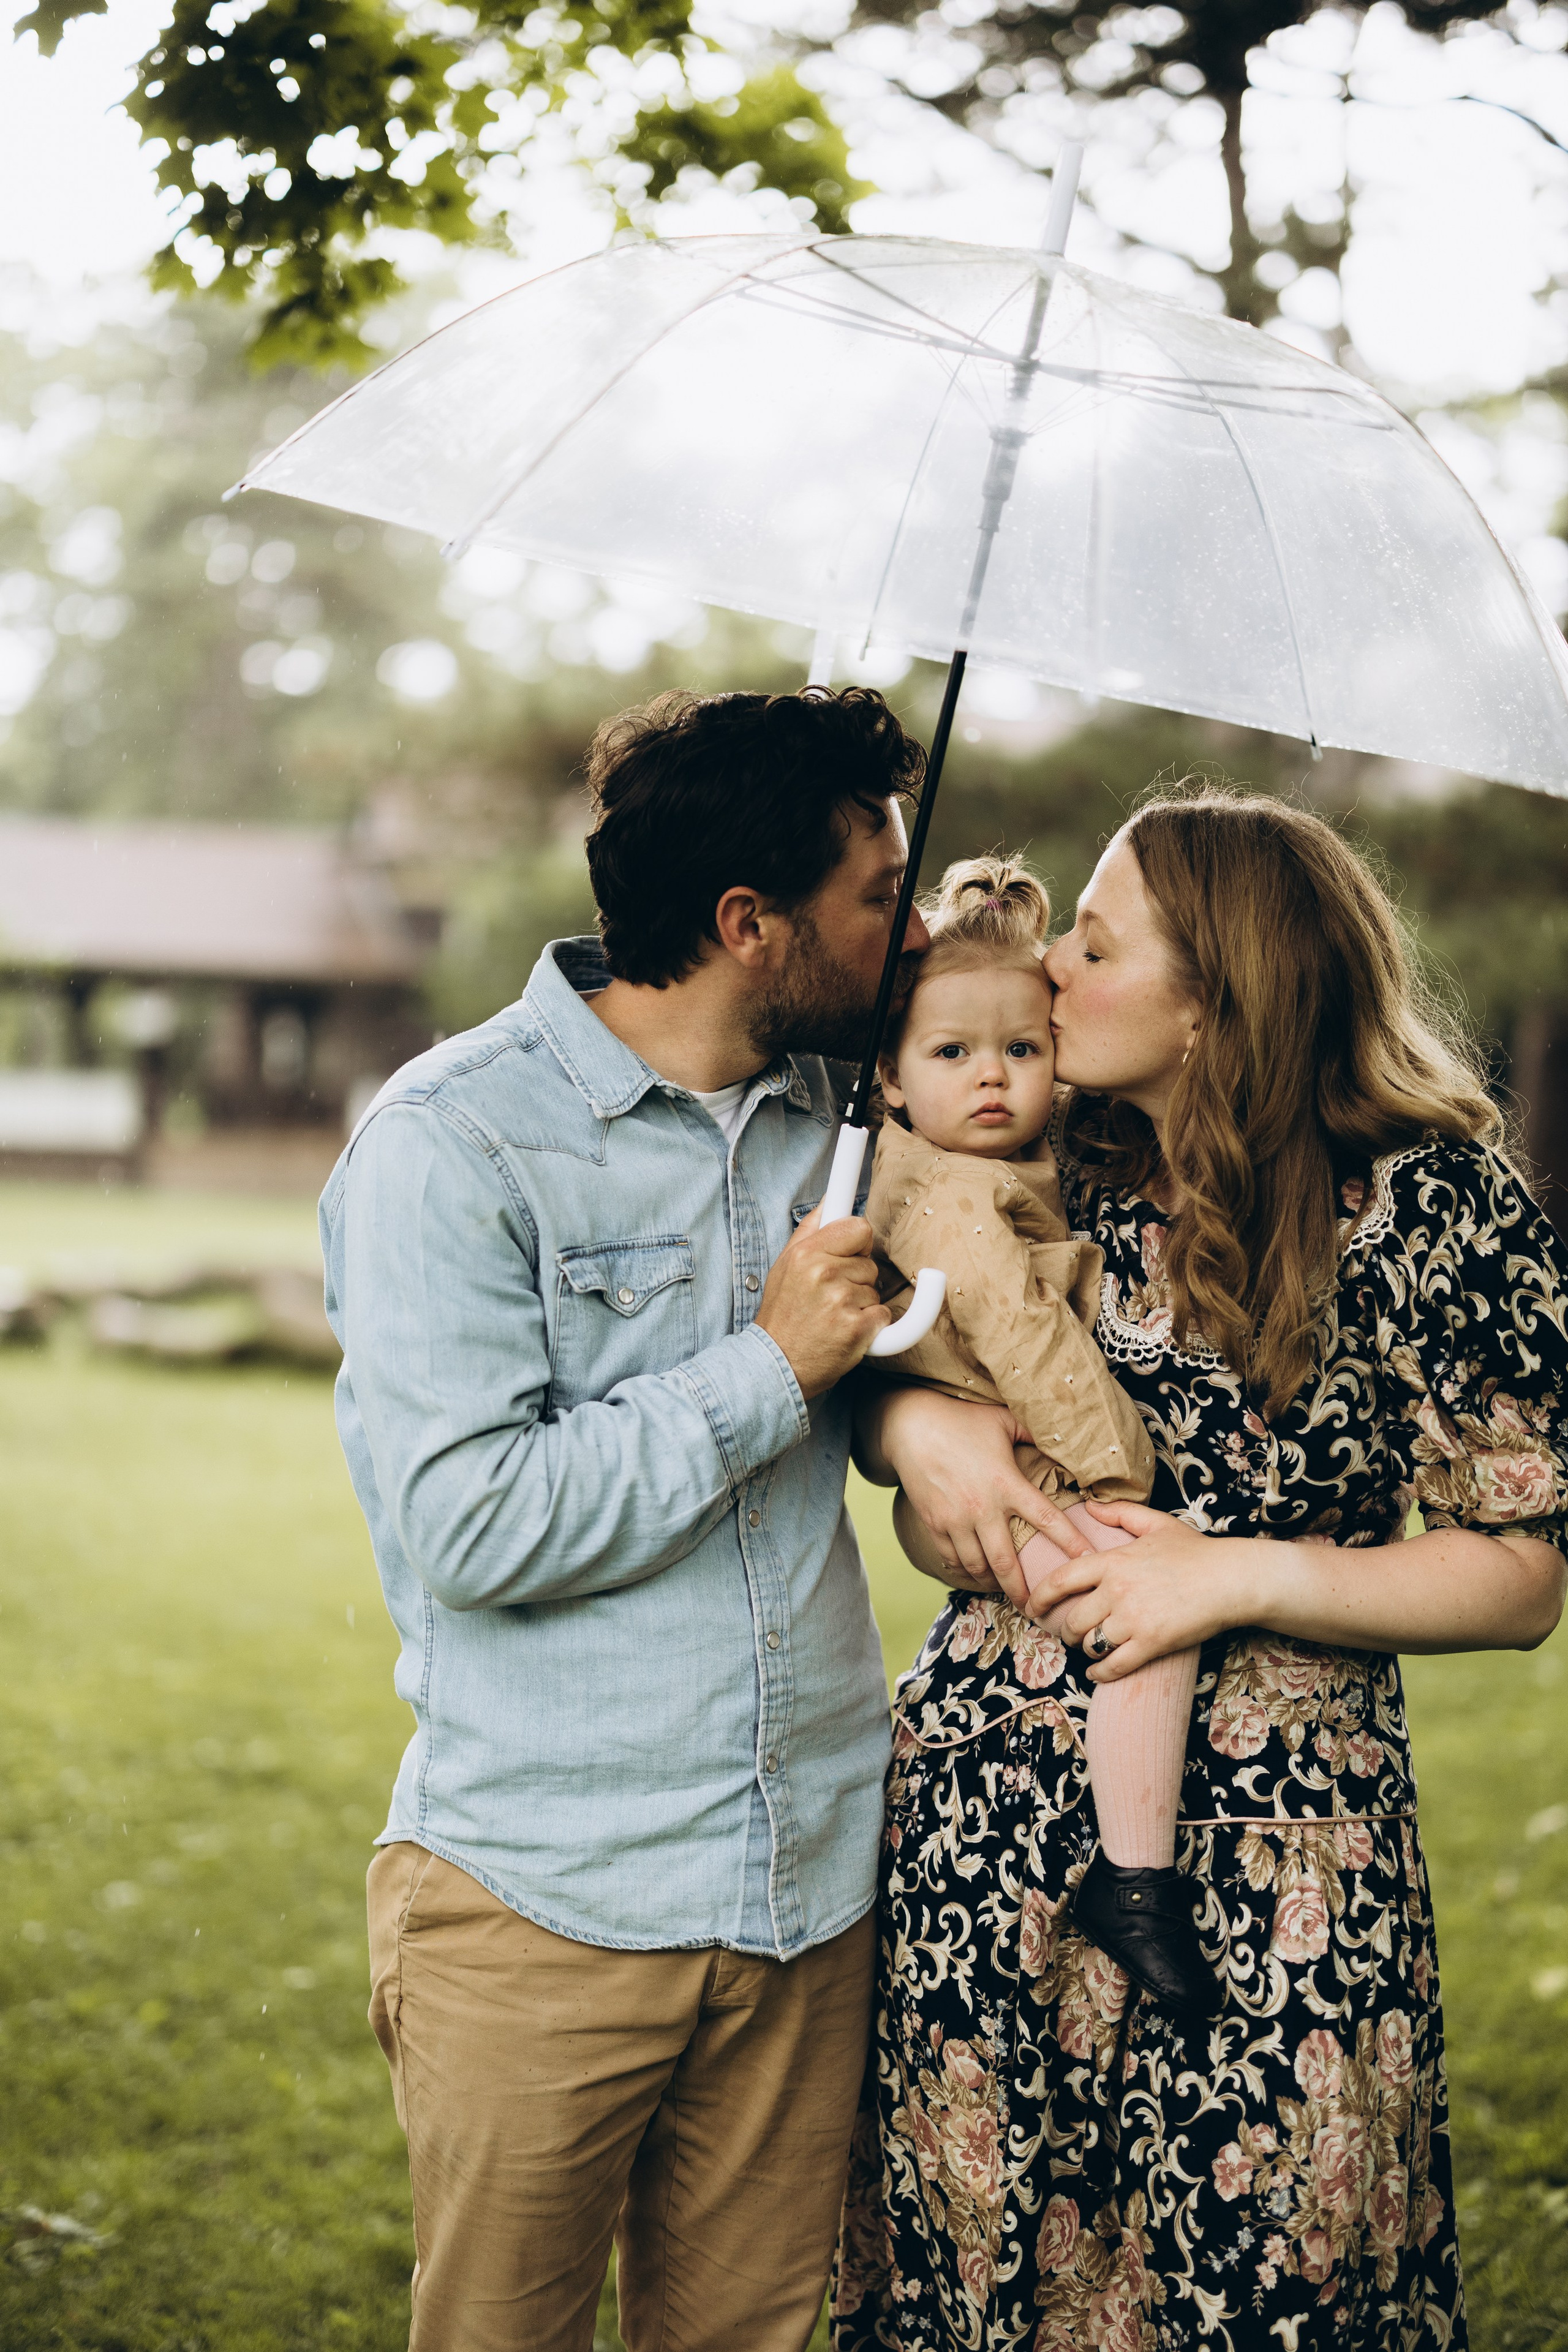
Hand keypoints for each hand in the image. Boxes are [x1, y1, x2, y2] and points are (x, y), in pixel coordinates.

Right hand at [755, 1208, 888, 1400]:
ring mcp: (842, 1301)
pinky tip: (846, 1331)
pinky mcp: (858, 1328)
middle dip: (856, 1279)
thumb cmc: (783, 1315)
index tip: (860, 1243)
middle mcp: (824, 1273)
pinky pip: (882, 1314)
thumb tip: (831, 1199)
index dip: (859, 1241)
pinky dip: (871, 1325)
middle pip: (869, 1263)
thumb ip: (809, 1231)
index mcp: (806, 1254)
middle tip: (829, 1297)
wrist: (777, 1364)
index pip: (858, 1227)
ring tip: (833, 1316)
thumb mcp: (784, 1266)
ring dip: (861, 1303)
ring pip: (875, 1289)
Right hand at [871, 1388, 1099, 1604]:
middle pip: (1007, 1562)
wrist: (910, 1427)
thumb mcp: (1002, 1420)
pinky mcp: (934, 1524)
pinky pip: (952, 1559)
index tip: (1088, 1561)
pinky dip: (964, 1571)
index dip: (1070, 1542)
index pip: (1047, 1519)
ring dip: (993, 1582)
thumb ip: (1032, 1432)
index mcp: (1006, 1483)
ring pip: (978, 1566)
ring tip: (1005, 1590)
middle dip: (1023, 1590)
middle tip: (1036, 1606)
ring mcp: (956, 1519)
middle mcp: (982, 1508)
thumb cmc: (960, 1419)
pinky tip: (974, 1573)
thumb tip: (1062, 1437)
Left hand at [1023, 1499, 1270, 1677]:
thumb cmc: (1195, 1551)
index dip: (1040, 1597)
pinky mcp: (1151, 1644)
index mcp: (1113, 1562)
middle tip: (1069, 1633)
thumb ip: (1119, 1513)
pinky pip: (1113, 1666)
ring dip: (1086, 1650)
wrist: (1231, 1579)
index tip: (1032, 1608)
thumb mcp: (1156, 1523)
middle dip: (1066, 1630)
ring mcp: (1132, 1619)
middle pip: (1073, 1619)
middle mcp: (1116, 1591)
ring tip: (1089, 1649)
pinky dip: (1100, 1673)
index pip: (1061, 1580)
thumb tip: (1088, 1505)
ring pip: (1090, 1644)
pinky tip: (1097, 1672)